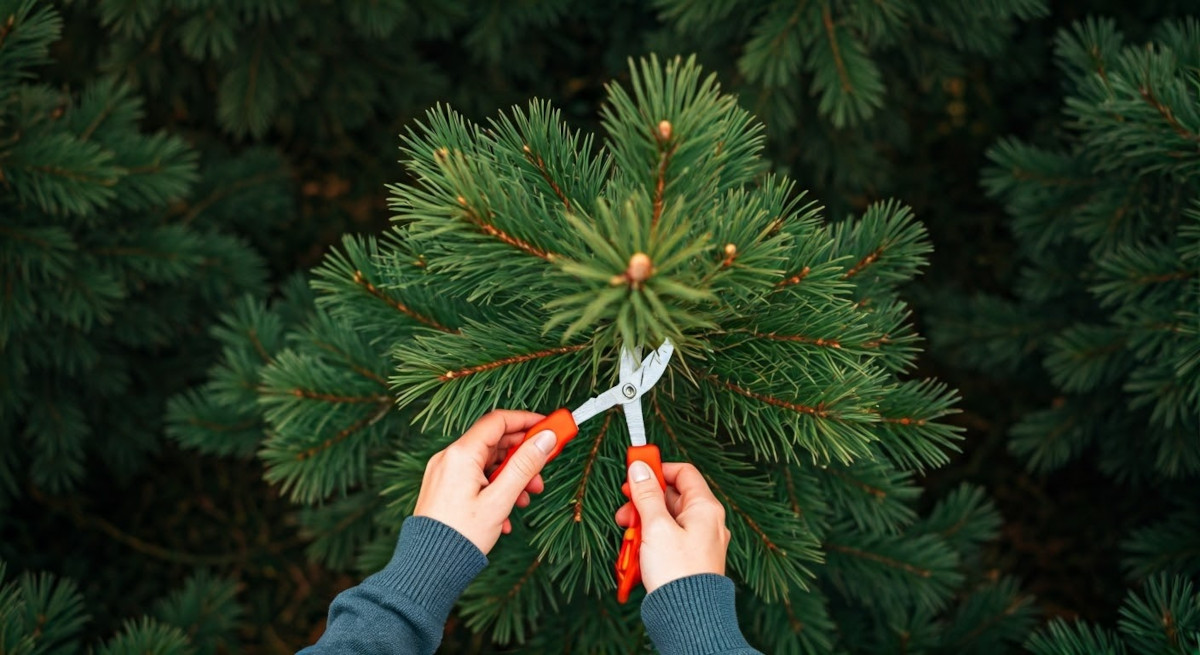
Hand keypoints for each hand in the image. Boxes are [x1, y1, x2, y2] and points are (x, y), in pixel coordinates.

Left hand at [414, 410, 556, 553]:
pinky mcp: (443, 489)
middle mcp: (449, 458)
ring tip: (525, 499)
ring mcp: (444, 473)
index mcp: (461, 455)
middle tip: (542, 473)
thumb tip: (545, 439)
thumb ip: (524, 466)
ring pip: (486, 464)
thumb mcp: (500, 500)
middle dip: (522, 456)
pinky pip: (475, 479)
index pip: (498, 421)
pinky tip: (505, 514)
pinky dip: (494, 488)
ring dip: (510, 477)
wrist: (428, 567)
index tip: (549, 428)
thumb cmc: (461, 536)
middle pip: (494, 443)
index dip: (527, 421)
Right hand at [615, 461, 730, 593]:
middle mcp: (706, 522)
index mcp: (705, 508)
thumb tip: (640, 469)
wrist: (687, 616)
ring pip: (666, 520)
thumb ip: (646, 495)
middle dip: (644, 502)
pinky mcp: (689, 559)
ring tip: (628, 536)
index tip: (635, 471)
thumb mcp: (656, 527)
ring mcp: (699, 542)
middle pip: (671, 497)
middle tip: (625, 509)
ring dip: (643, 523)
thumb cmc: (678, 572)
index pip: (683, 472)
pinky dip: (651, 541)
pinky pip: (668, 539)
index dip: (658, 469)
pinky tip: (637, 551)